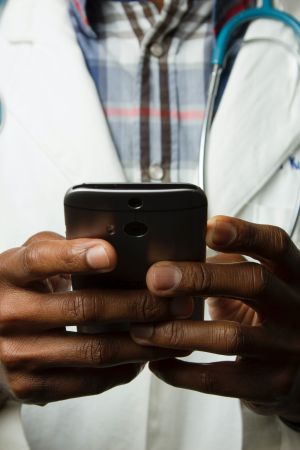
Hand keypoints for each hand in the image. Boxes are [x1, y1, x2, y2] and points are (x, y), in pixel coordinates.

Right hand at [0, 232, 192, 404]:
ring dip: (141, 342)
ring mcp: (17, 355)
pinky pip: (88, 382)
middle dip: (138, 304)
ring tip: (172, 330)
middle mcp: (8, 315)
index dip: (76, 257)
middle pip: (82, 309)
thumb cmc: (21, 290)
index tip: (112, 255)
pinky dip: (123, 369)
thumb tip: (114, 244)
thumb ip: (61, 248)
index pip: (40, 260)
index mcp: (7, 274)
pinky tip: (143, 357)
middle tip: (174, 300)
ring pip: (93, 350)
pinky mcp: (31, 386)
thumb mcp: (30, 260)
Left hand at [131, 216, 299, 422]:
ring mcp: (287, 348)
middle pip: (254, 282)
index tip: (207, 228)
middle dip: (199, 278)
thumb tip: (171, 257)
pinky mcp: (272, 385)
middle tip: (156, 278)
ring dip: (178, 331)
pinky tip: (157, 362)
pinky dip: (182, 373)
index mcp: (292, 274)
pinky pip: (220, 380)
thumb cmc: (266, 312)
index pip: (275, 244)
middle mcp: (296, 308)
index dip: (243, 233)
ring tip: (142, 329)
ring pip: (231, 336)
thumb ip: (227, 265)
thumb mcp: (259, 281)